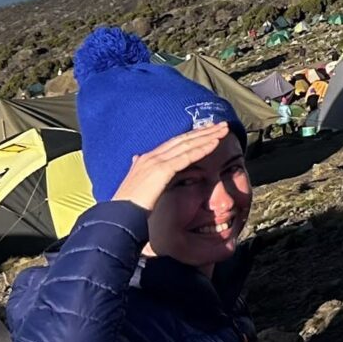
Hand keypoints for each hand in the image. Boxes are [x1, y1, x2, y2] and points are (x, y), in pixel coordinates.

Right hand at [113, 124, 231, 211]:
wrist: (118, 216)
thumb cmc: (129, 206)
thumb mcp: (136, 184)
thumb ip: (139, 170)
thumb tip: (135, 157)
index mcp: (146, 159)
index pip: (174, 143)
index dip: (193, 135)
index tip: (208, 131)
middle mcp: (151, 156)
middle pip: (183, 139)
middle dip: (204, 131)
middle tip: (221, 125)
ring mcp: (156, 161)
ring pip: (187, 144)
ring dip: (208, 136)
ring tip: (224, 130)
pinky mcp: (161, 170)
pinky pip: (186, 157)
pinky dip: (201, 149)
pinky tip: (214, 144)